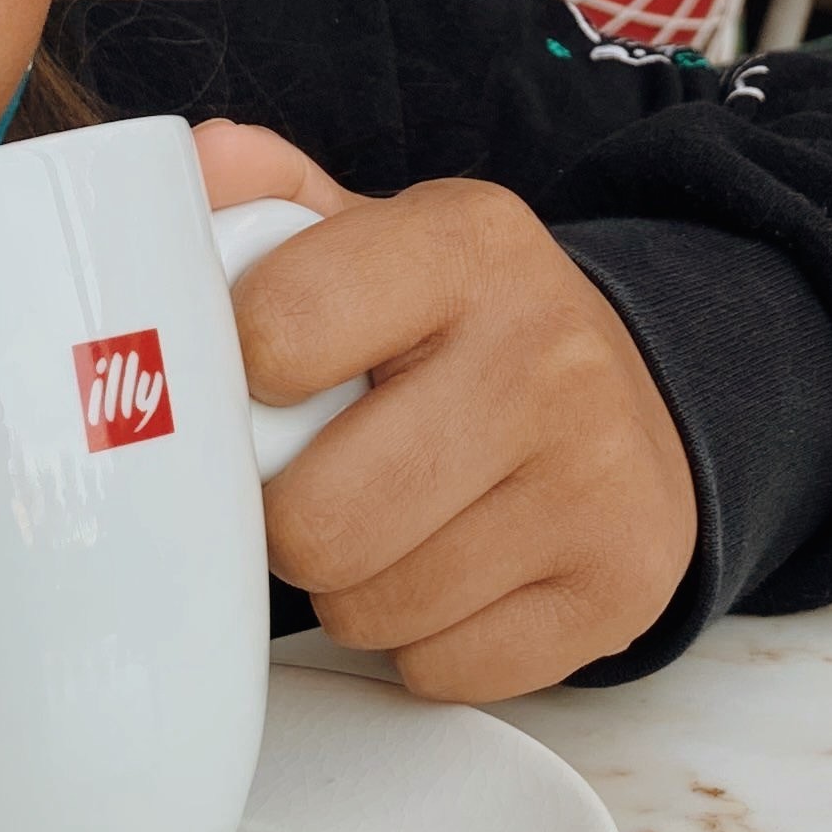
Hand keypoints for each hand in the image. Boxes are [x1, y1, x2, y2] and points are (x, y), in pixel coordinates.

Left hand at [194, 120, 696, 701]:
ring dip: (354, 589)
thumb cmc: (466, 330)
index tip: (266, 384)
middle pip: (312, 520)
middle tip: (323, 479)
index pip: (272, 334)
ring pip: (370, 610)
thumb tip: (191, 161)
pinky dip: (426, 642)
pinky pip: (439, 670)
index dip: (237, 382)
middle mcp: (547, 353)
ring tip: (394, 524)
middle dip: (291, 519)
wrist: (640, 403)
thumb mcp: (381, 241)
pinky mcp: (621, 587)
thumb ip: (270, 200)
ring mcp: (596, 479)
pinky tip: (457, 574)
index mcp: (469, 243)